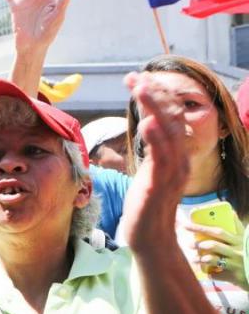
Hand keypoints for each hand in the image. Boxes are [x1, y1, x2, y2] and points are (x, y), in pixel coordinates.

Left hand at [120, 72, 189, 249]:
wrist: (151, 237)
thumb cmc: (147, 204)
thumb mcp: (151, 170)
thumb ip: (153, 148)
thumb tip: (148, 124)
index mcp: (176, 154)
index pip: (171, 116)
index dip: (158, 95)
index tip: (139, 78)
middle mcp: (179, 159)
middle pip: (172, 118)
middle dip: (154, 94)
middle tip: (135, 76)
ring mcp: (171, 172)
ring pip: (167, 132)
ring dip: (153, 108)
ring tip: (140, 88)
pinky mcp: (159, 185)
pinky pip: (161, 159)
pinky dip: (155, 139)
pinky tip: (146, 123)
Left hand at [186, 218, 246, 285]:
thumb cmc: (248, 254)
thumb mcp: (246, 241)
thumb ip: (238, 228)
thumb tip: (231, 211)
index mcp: (240, 240)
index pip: (218, 231)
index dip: (201, 227)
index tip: (187, 225)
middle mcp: (239, 251)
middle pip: (213, 245)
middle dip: (198, 244)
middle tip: (189, 244)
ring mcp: (237, 264)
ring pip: (212, 259)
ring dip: (200, 258)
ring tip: (194, 258)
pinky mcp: (235, 276)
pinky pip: (215, 274)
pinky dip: (209, 273)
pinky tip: (206, 271)